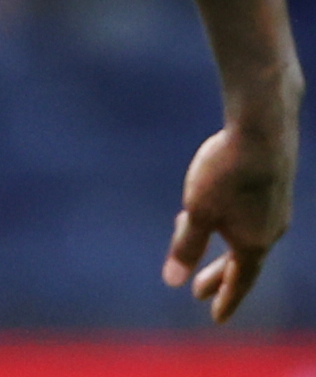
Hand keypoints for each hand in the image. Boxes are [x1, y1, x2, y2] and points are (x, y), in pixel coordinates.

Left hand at [164, 123, 293, 321]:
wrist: (262, 130)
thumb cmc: (226, 173)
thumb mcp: (198, 212)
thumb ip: (186, 247)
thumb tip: (172, 282)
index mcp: (254, 244)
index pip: (240, 281)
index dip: (226, 299)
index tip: (216, 318)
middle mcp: (271, 231)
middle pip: (243, 262)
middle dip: (218, 276)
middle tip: (198, 291)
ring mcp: (276, 209)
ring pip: (245, 236)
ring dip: (221, 246)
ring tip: (198, 244)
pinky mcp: (274, 187)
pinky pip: (249, 216)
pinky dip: (230, 223)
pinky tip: (221, 211)